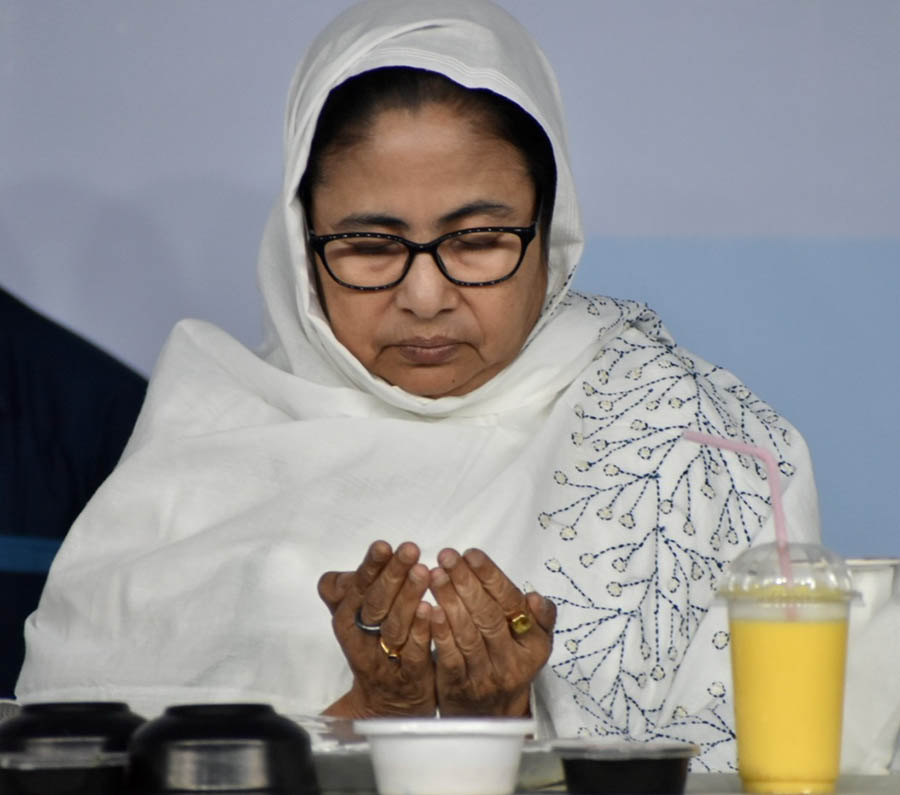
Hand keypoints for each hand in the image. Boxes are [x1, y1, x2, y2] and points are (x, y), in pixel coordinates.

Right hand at [318, 540, 435, 717]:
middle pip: (374, 607)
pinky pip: (415, 656)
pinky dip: (423, 633)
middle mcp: (363, 643)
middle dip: (392, 576)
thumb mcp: (355, 619)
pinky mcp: (410, 680)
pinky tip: (433, 610)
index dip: (369, 568)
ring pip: (394, 630)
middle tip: (410, 550)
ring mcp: (386, 663)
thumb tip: (341, 574)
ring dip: (408, 599)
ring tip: (424, 572)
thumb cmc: (374, 648)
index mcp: (348, 622)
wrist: (387, 705)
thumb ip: (347, 593)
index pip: (356, 591)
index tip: (383, 545)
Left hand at [428, 547, 555, 716]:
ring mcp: (485, 677)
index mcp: (534, 646)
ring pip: (467, 633)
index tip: (471, 553)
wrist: (490, 715)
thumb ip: (540, 618)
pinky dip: (439, 632)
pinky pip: (449, 656)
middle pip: (487, 616)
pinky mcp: (459, 688)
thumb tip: (535, 598)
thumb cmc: (508, 662)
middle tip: (447, 556)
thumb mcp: (533, 643)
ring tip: (434, 574)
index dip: (490, 576)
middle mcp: (512, 662)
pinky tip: (428, 609)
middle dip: (466, 582)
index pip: (512, 603)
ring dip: (449, 600)